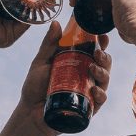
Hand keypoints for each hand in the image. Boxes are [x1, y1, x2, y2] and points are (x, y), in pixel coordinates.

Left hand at [16, 21, 110, 135]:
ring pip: (104, 80)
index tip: (102, 36)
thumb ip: (49, 44)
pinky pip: (100, 100)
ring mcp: (89, 92)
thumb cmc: (35, 87)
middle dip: (104, 57)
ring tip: (94, 68)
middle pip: (103, 64)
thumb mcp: (41, 62)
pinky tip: (95, 90)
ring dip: (103, 73)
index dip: (101, 43)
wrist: (30, 113)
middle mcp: (86, 76)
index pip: (94, 50)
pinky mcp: (88, 107)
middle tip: (99, 53)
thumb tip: (56, 23)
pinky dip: (100, 94)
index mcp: (77, 63)